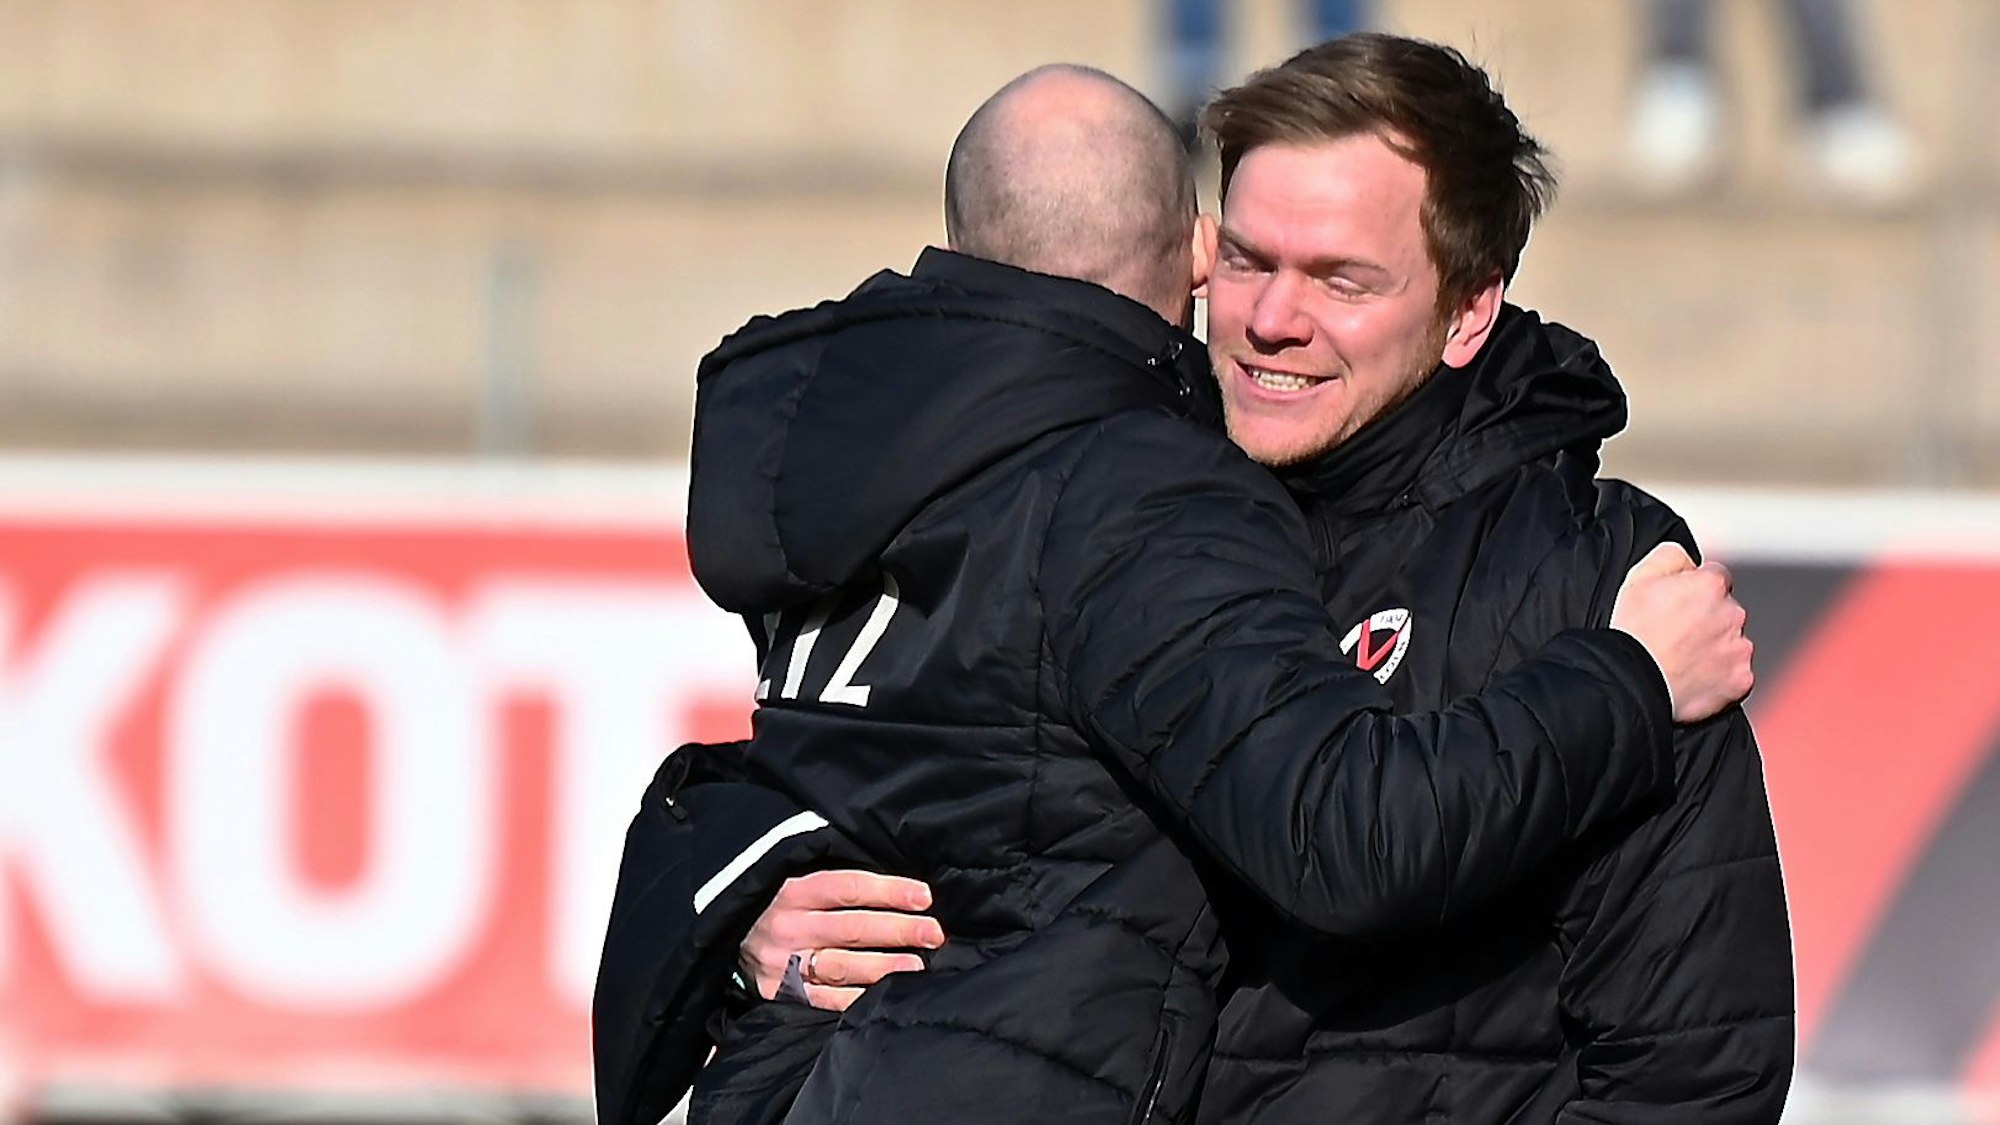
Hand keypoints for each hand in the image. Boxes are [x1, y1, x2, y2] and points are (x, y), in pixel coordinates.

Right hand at [738, 870, 942, 1010]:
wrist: (716, 933)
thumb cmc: (770, 899)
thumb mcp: (790, 875)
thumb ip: (832, 878)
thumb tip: (893, 883)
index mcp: (792, 890)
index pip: (848, 887)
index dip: (889, 891)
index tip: (925, 896)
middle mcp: (787, 926)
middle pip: (852, 928)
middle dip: (898, 930)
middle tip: (934, 933)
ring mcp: (781, 962)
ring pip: (841, 966)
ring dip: (883, 967)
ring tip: (917, 966)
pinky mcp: (777, 992)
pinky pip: (822, 999)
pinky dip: (854, 998)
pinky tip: (882, 995)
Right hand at [1610, 543, 1754, 722]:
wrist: (1634, 682)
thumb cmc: (1635, 634)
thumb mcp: (1640, 576)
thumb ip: (1672, 555)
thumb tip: (1688, 560)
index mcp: (1711, 586)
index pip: (1716, 576)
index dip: (1695, 589)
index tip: (1681, 604)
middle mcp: (1732, 614)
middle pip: (1726, 610)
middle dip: (1708, 619)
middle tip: (1677, 634)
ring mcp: (1739, 649)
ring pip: (1732, 642)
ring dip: (1715, 647)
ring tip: (1683, 657)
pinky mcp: (1741, 679)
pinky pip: (1736, 674)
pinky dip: (1720, 675)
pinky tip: (1694, 675)